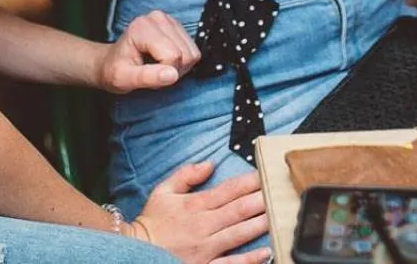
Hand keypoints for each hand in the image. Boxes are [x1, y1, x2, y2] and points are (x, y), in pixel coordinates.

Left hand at [96, 10, 199, 93]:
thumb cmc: (114, 70)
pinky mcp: (176, 26)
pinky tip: (165, 60)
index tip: (148, 75)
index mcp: (142, 28)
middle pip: (185, 54)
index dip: (164, 73)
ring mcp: (168, 20)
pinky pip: (193, 50)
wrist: (111, 62)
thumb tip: (172, 74)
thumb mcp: (124, 79)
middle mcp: (157, 18)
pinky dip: (183, 61)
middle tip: (153, 72)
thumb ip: (148, 77)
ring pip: (192, 53)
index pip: (173, 56)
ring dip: (179, 66)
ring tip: (158, 66)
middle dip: (173, 70)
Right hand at [137, 162, 270, 263]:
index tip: (267, 172)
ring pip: (240, 233)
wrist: (135, 250)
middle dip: (262, 199)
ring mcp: (207, 248)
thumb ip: (186, 174)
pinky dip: (249, 259)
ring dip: (261, 224)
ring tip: (279, 215)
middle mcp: (204, 225)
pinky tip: (266, 251)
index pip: (229, 190)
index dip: (250, 181)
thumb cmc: (152, 222)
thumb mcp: (163, 191)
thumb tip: (209, 163)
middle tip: (280, 191)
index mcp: (196, 205)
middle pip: (240, 209)